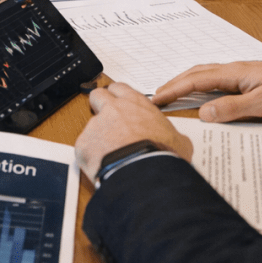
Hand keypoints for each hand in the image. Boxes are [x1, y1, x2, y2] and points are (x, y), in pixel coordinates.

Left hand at [75, 82, 192, 180]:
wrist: (144, 175)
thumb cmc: (162, 156)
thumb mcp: (178, 140)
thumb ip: (171, 133)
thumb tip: (176, 141)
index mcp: (136, 104)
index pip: (119, 87)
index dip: (117, 96)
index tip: (118, 104)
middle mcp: (113, 109)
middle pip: (97, 95)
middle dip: (99, 105)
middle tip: (108, 122)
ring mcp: (95, 124)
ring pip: (91, 125)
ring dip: (98, 136)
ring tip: (111, 154)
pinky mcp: (83, 143)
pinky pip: (84, 146)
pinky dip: (91, 155)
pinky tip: (104, 165)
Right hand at [152, 61, 261, 122]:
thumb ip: (232, 108)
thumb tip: (203, 113)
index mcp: (233, 73)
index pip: (194, 80)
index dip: (173, 89)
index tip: (156, 99)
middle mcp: (232, 70)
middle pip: (195, 73)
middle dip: (173, 84)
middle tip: (156, 97)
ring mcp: (239, 73)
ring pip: (204, 75)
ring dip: (185, 83)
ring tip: (171, 94)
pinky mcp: (246, 79)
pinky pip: (215, 80)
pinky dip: (199, 85)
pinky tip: (200, 94)